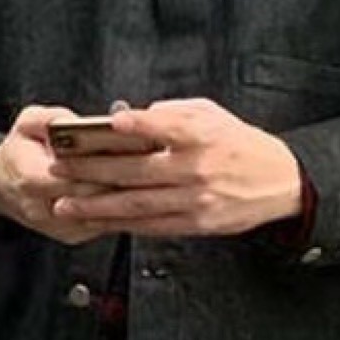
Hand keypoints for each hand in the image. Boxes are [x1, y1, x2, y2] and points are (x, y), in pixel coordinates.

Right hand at [0, 106, 146, 248]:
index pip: (74, 177)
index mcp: (30, 179)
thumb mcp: (24, 124)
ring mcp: (62, 227)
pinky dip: (126, 205)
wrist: (3, 188)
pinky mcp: (76, 235)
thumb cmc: (20, 151)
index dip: (104, 164)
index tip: (132, 148)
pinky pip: (106, 223)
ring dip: (131, 195)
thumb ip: (44, 119)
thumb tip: (68, 121)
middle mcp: (46, 210)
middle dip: (125, 178)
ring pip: (106, 214)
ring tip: (156, 172)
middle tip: (155, 160)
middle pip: (96, 197)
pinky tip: (146, 189)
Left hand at [39, 99, 303, 239]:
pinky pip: (150, 225)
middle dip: (91, 171)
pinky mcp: (196, 224)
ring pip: (136, 204)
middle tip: (58, 170)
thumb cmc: (240, 143)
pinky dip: (121, 223)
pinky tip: (97, 220)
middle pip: (135, 170)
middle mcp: (196, 168)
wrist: (281, 182)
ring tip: (65, 204)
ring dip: (96, 205)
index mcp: (201, 135)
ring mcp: (194, 200)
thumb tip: (129, 117)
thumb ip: (171, 113)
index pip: (162, 126)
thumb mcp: (212, 115)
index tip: (105, 123)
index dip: (134, 124)